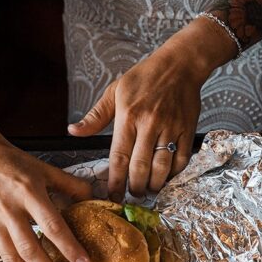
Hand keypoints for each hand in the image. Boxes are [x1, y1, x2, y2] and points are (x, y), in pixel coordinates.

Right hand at [0, 140, 92, 261]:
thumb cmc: (15, 164)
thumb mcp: (45, 169)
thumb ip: (71, 185)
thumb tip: (95, 197)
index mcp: (30, 193)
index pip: (53, 226)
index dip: (69, 247)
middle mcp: (10, 211)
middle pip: (30, 249)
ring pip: (12, 258)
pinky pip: (1, 255)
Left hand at [68, 17, 234, 199]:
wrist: (180, 66)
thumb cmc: (145, 77)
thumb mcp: (115, 91)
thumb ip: (95, 116)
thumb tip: (73, 132)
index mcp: (128, 116)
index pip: (119, 157)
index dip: (115, 181)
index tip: (112, 195)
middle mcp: (149, 124)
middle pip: (140, 167)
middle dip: (135, 187)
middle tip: (132, 194)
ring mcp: (170, 129)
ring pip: (162, 167)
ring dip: (154, 184)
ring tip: (148, 189)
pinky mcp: (187, 131)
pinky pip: (182, 160)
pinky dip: (174, 174)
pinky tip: (166, 177)